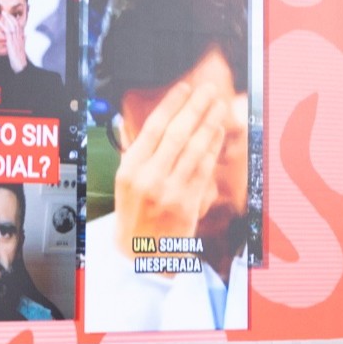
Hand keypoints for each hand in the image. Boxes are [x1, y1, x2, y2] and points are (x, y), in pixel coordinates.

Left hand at [2, 12, 28, 72]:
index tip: (10, 14)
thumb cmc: (20, 59)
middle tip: (5, 11)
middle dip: (10, 17)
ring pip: (13, 26)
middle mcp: (20, 38)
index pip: (19, 26)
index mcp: (22, 38)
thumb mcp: (22, 48)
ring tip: (3, 13)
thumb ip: (24, 41)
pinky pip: (8, 33)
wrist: (21, 67)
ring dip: (7, 19)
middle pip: (16, 24)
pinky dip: (4, 27)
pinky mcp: (11, 44)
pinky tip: (0, 23)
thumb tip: (26, 35)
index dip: (15, 19)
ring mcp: (16, 40)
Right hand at [113, 81, 223, 262]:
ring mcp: (169, 191)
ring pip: (194, 148)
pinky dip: (212, 147)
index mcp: (130, 169)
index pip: (152, 128)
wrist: (140, 255)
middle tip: (208, 90)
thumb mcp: (125, 181)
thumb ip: (135, 151)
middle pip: (177, 133)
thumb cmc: (135, 213)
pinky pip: (204, 168)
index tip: (183, 88)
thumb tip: (144, 122)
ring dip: (209, 122)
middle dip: (195, 107)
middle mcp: (148, 178)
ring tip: (217, 105)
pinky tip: (217, 132)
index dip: (171, 105)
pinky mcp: (188, 203)